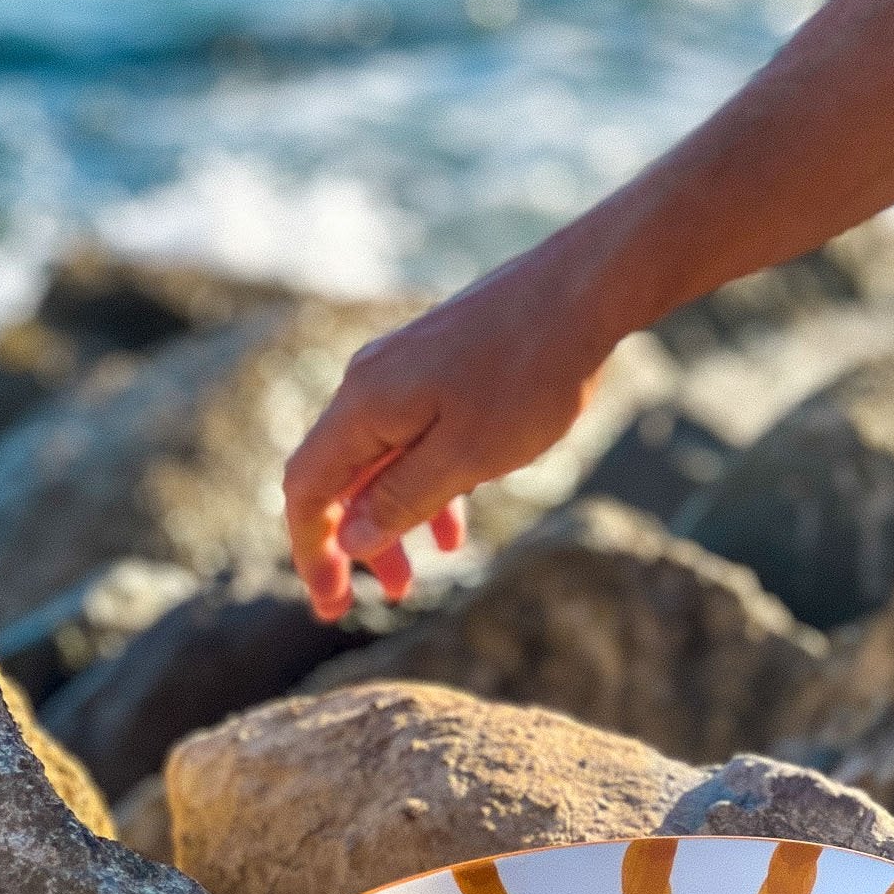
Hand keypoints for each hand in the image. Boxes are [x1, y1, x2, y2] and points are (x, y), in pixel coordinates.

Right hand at [283, 241, 611, 618]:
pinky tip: (453, 526)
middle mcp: (370, 384)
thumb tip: (351, 540)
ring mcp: (404, 371)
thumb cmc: (530, 374)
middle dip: (352, 545)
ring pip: (380, 459)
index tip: (332, 605)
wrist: (587, 288)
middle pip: (337, 477)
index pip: (307, 491)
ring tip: (418, 574)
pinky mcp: (439, 366)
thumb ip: (401, 500)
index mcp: (363, 406)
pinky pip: (414, 437)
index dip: (312, 553)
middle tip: (372, 601)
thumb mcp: (466, 456)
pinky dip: (425, 484)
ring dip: (392, 519)